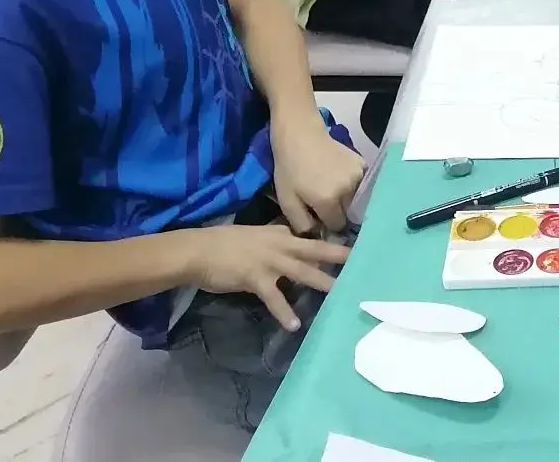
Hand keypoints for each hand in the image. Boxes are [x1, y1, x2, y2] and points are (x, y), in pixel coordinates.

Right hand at [183, 224, 350, 329]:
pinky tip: (293, 325)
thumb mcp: (255, 235)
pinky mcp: (255, 278)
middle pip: (315, 250)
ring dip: (321, 282)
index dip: (330, 244)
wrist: (197, 251)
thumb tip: (290, 244)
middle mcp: (279, 244)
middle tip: (360, 261)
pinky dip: (284, 311)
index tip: (352, 248)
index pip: (309, 238)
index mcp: (279, 234)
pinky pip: (274, 298)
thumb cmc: (223, 244)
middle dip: (338, 256)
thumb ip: (275, 240)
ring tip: (340, 293)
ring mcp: (269, 261)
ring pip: (302, 271)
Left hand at [271, 117, 362, 235]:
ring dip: (347, 199)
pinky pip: (362, 185)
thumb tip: (318, 235)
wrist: (301, 136)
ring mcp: (358, 175)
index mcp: (328, 201)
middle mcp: (348, 190)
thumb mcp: (287, 201)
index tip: (320, 218)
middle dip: (339, 213)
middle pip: (349, 213)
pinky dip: (353, 186)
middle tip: (324, 203)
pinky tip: (339, 178)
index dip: (328, 225)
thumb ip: (302, 225)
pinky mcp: (363, 164)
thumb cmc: (289, 170)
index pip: (337, 225)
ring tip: (332, 189)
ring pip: (357, 199)